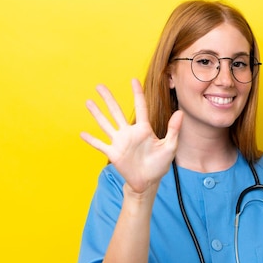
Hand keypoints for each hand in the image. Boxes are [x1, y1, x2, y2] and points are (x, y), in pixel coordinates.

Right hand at [80, 79, 182, 193]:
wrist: (148, 181)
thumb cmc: (159, 164)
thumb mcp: (169, 147)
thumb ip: (173, 130)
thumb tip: (180, 112)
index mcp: (144, 129)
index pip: (140, 107)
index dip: (137, 93)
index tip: (134, 80)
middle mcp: (129, 133)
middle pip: (116, 111)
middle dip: (108, 99)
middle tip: (100, 86)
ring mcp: (120, 142)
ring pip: (106, 124)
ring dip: (97, 114)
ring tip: (88, 102)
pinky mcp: (114, 153)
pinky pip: (100, 145)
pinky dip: (91, 140)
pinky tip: (82, 133)